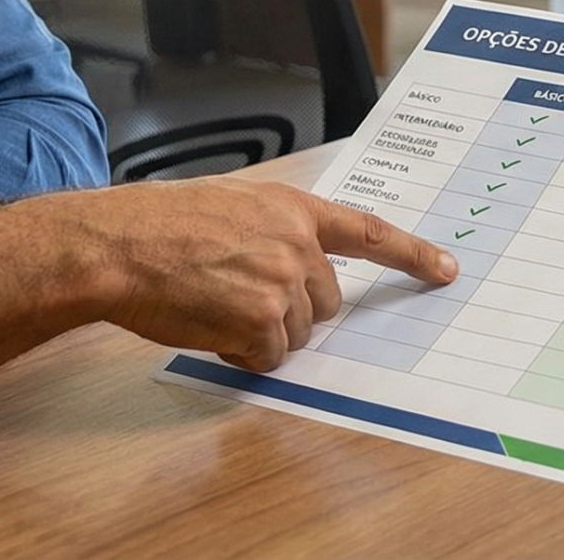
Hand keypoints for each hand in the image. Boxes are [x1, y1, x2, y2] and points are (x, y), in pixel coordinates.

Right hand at [48, 177, 456, 370]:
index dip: (411, 253)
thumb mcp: (227, 205)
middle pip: (325, 302)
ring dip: (259, 333)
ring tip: (209, 304)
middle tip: (234, 297)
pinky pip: (267, 357)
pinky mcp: (262, 321)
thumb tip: (290, 265)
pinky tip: (205, 325)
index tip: (446, 269)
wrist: (117, 246)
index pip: (368, 231)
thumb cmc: (155, 225)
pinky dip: (238, 353)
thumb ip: (270, 229)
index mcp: (291, 208)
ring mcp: (282, 283)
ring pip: (296, 334)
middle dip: (289, 312)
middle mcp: (297, 243)